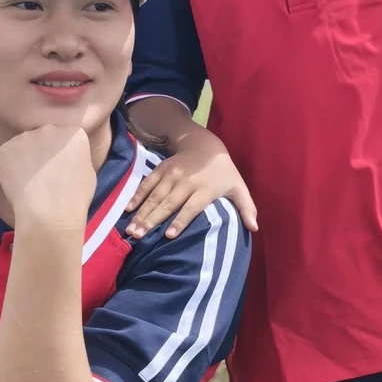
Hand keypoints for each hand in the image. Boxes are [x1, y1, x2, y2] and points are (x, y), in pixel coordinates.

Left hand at [0, 125, 95, 230]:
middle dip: (40, 152)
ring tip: (26, 183)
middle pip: (41, 138)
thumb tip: (65, 157)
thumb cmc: (74, 198)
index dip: (59, 154)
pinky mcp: (3, 151)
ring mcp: (23, 138)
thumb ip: (74, 156)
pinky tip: (10, 185)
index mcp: (72, 133)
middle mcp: (48, 129)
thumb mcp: (88, 172)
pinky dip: (1, 169)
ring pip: (19, 147)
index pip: (63, 137)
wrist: (50, 212)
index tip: (58, 168)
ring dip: (21, 159)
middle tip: (41, 175)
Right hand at [125, 127, 257, 239]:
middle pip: (168, 203)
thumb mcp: (238, 187)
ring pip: (154, 196)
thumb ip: (246, 208)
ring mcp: (171, 175)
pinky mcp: (161, 170)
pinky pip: (146, 184)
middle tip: (139, 236)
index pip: (191, 207)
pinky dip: (136, 196)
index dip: (180, 221)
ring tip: (131, 229)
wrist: (205, 144)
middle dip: (153, 220)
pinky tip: (127, 209)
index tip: (168, 236)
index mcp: (205, 188)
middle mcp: (187, 181)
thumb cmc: (223, 172)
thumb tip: (254, 228)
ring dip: (142, 213)